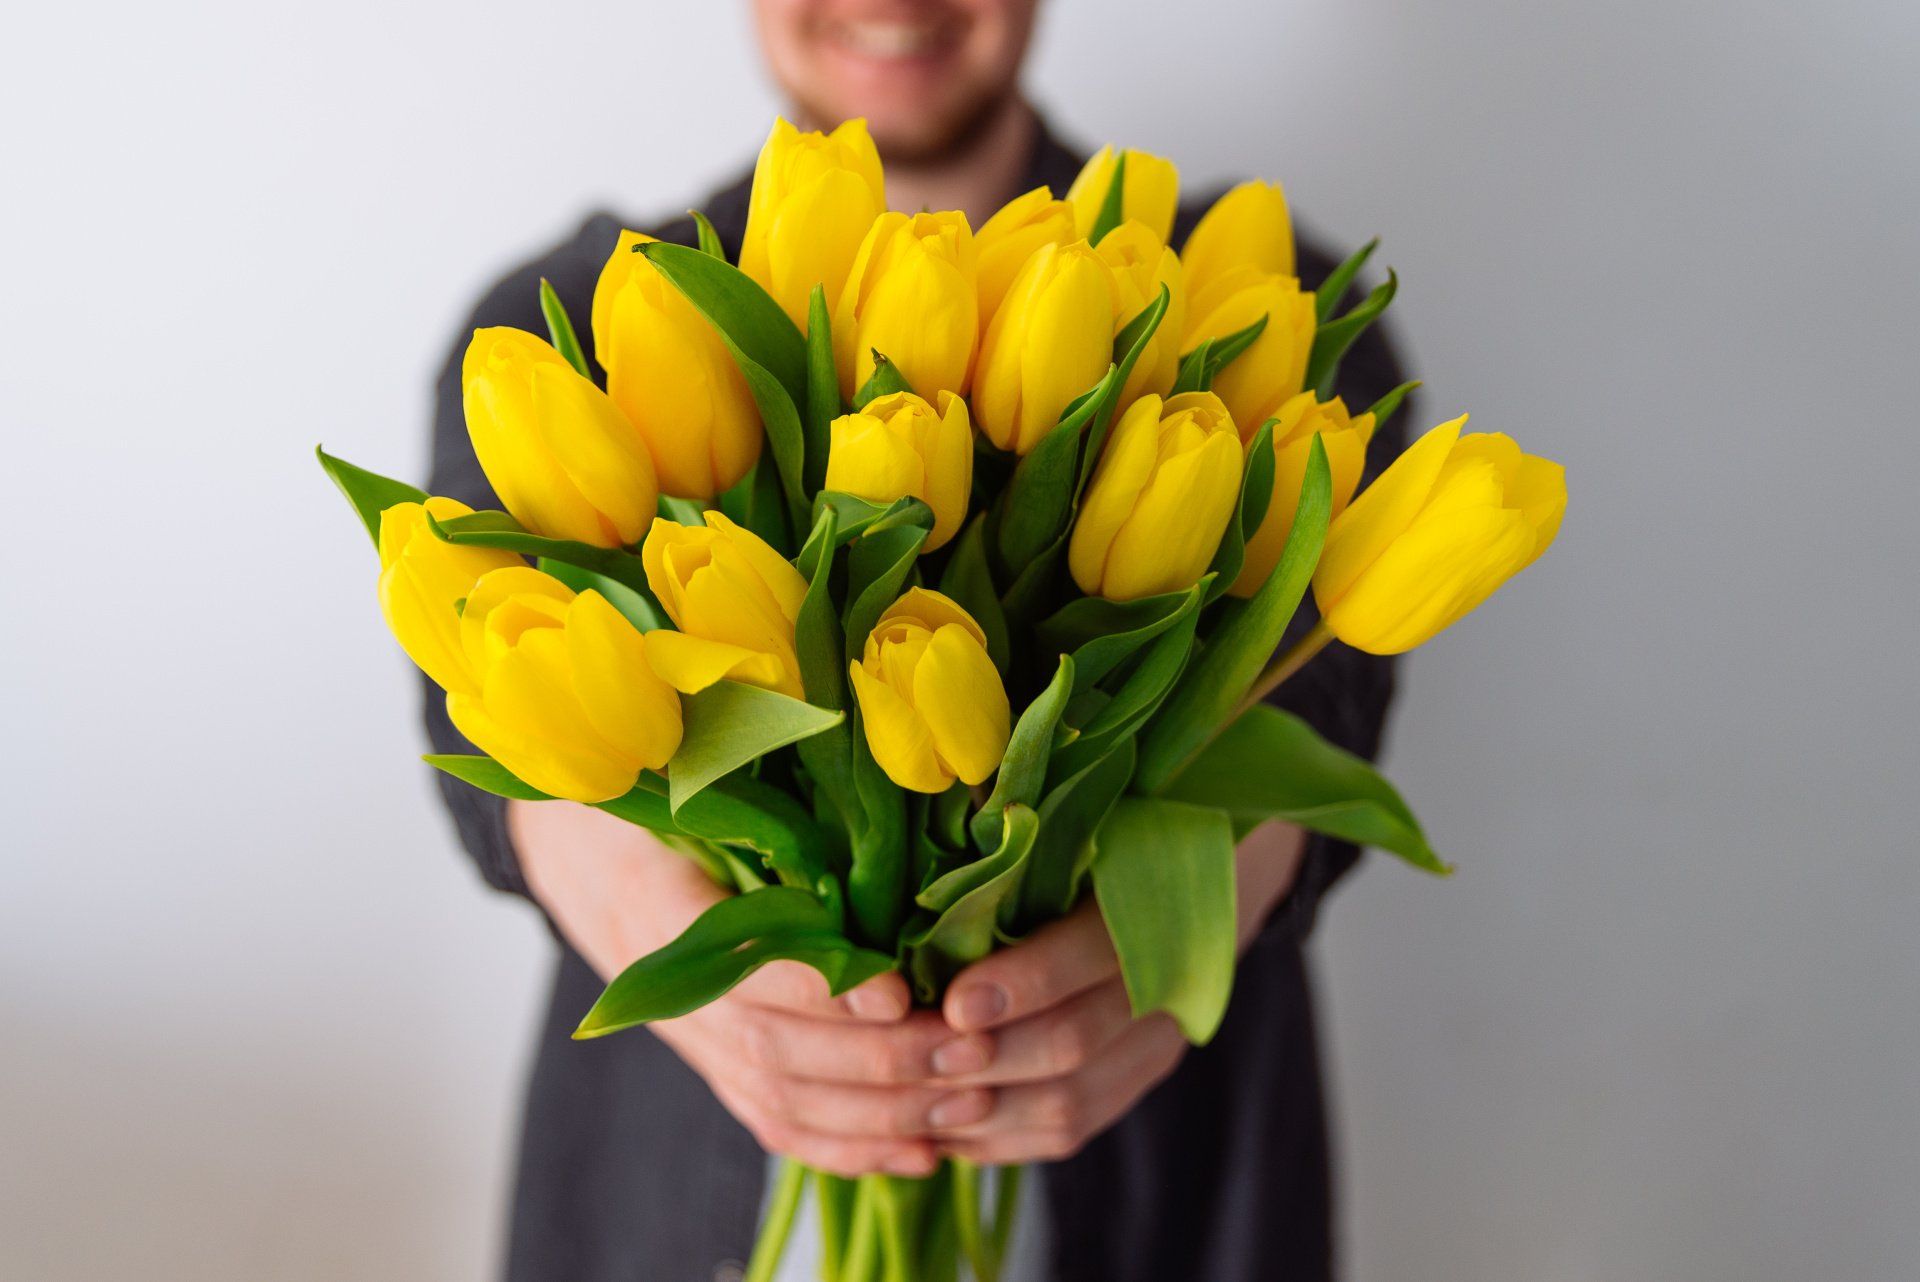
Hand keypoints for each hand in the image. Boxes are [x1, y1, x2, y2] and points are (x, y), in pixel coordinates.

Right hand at [509, 800, 997, 1176]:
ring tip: (967, 1102)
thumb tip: (851, 717)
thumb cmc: (656, 784)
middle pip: (774, 1046)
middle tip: (967, 1049)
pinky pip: (780, 1123)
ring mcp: (694, 1035)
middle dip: (878, 1059)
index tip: (896, 990)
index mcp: (657, 900)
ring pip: (785, 1097)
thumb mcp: (680, 759)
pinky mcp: (720, 1064)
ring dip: (880, 1112)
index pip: (737, 960)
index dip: (816, 985)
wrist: (587, 849)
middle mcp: (670, 986)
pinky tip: (923, 1152)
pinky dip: (851, 1147)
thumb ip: (750, 759)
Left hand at [929, 820, 1306, 1164]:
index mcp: (1157, 897)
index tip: (954, 998)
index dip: (1025, 982)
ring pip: (1069, 1100)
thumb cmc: (1118, 824)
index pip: (1093, 953)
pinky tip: (943, 1125)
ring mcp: (1155, 1040)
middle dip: (986, 1055)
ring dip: (984, 1107)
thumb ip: (1024, 828)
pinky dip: (1000, 1136)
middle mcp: (1166, 983)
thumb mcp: (1084, 810)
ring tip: (914, 1097)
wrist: (1206, 866)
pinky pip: (1068, 1129)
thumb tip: (947, 813)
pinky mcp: (1135, 1079)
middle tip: (916, 1054)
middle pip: (1074, 1040)